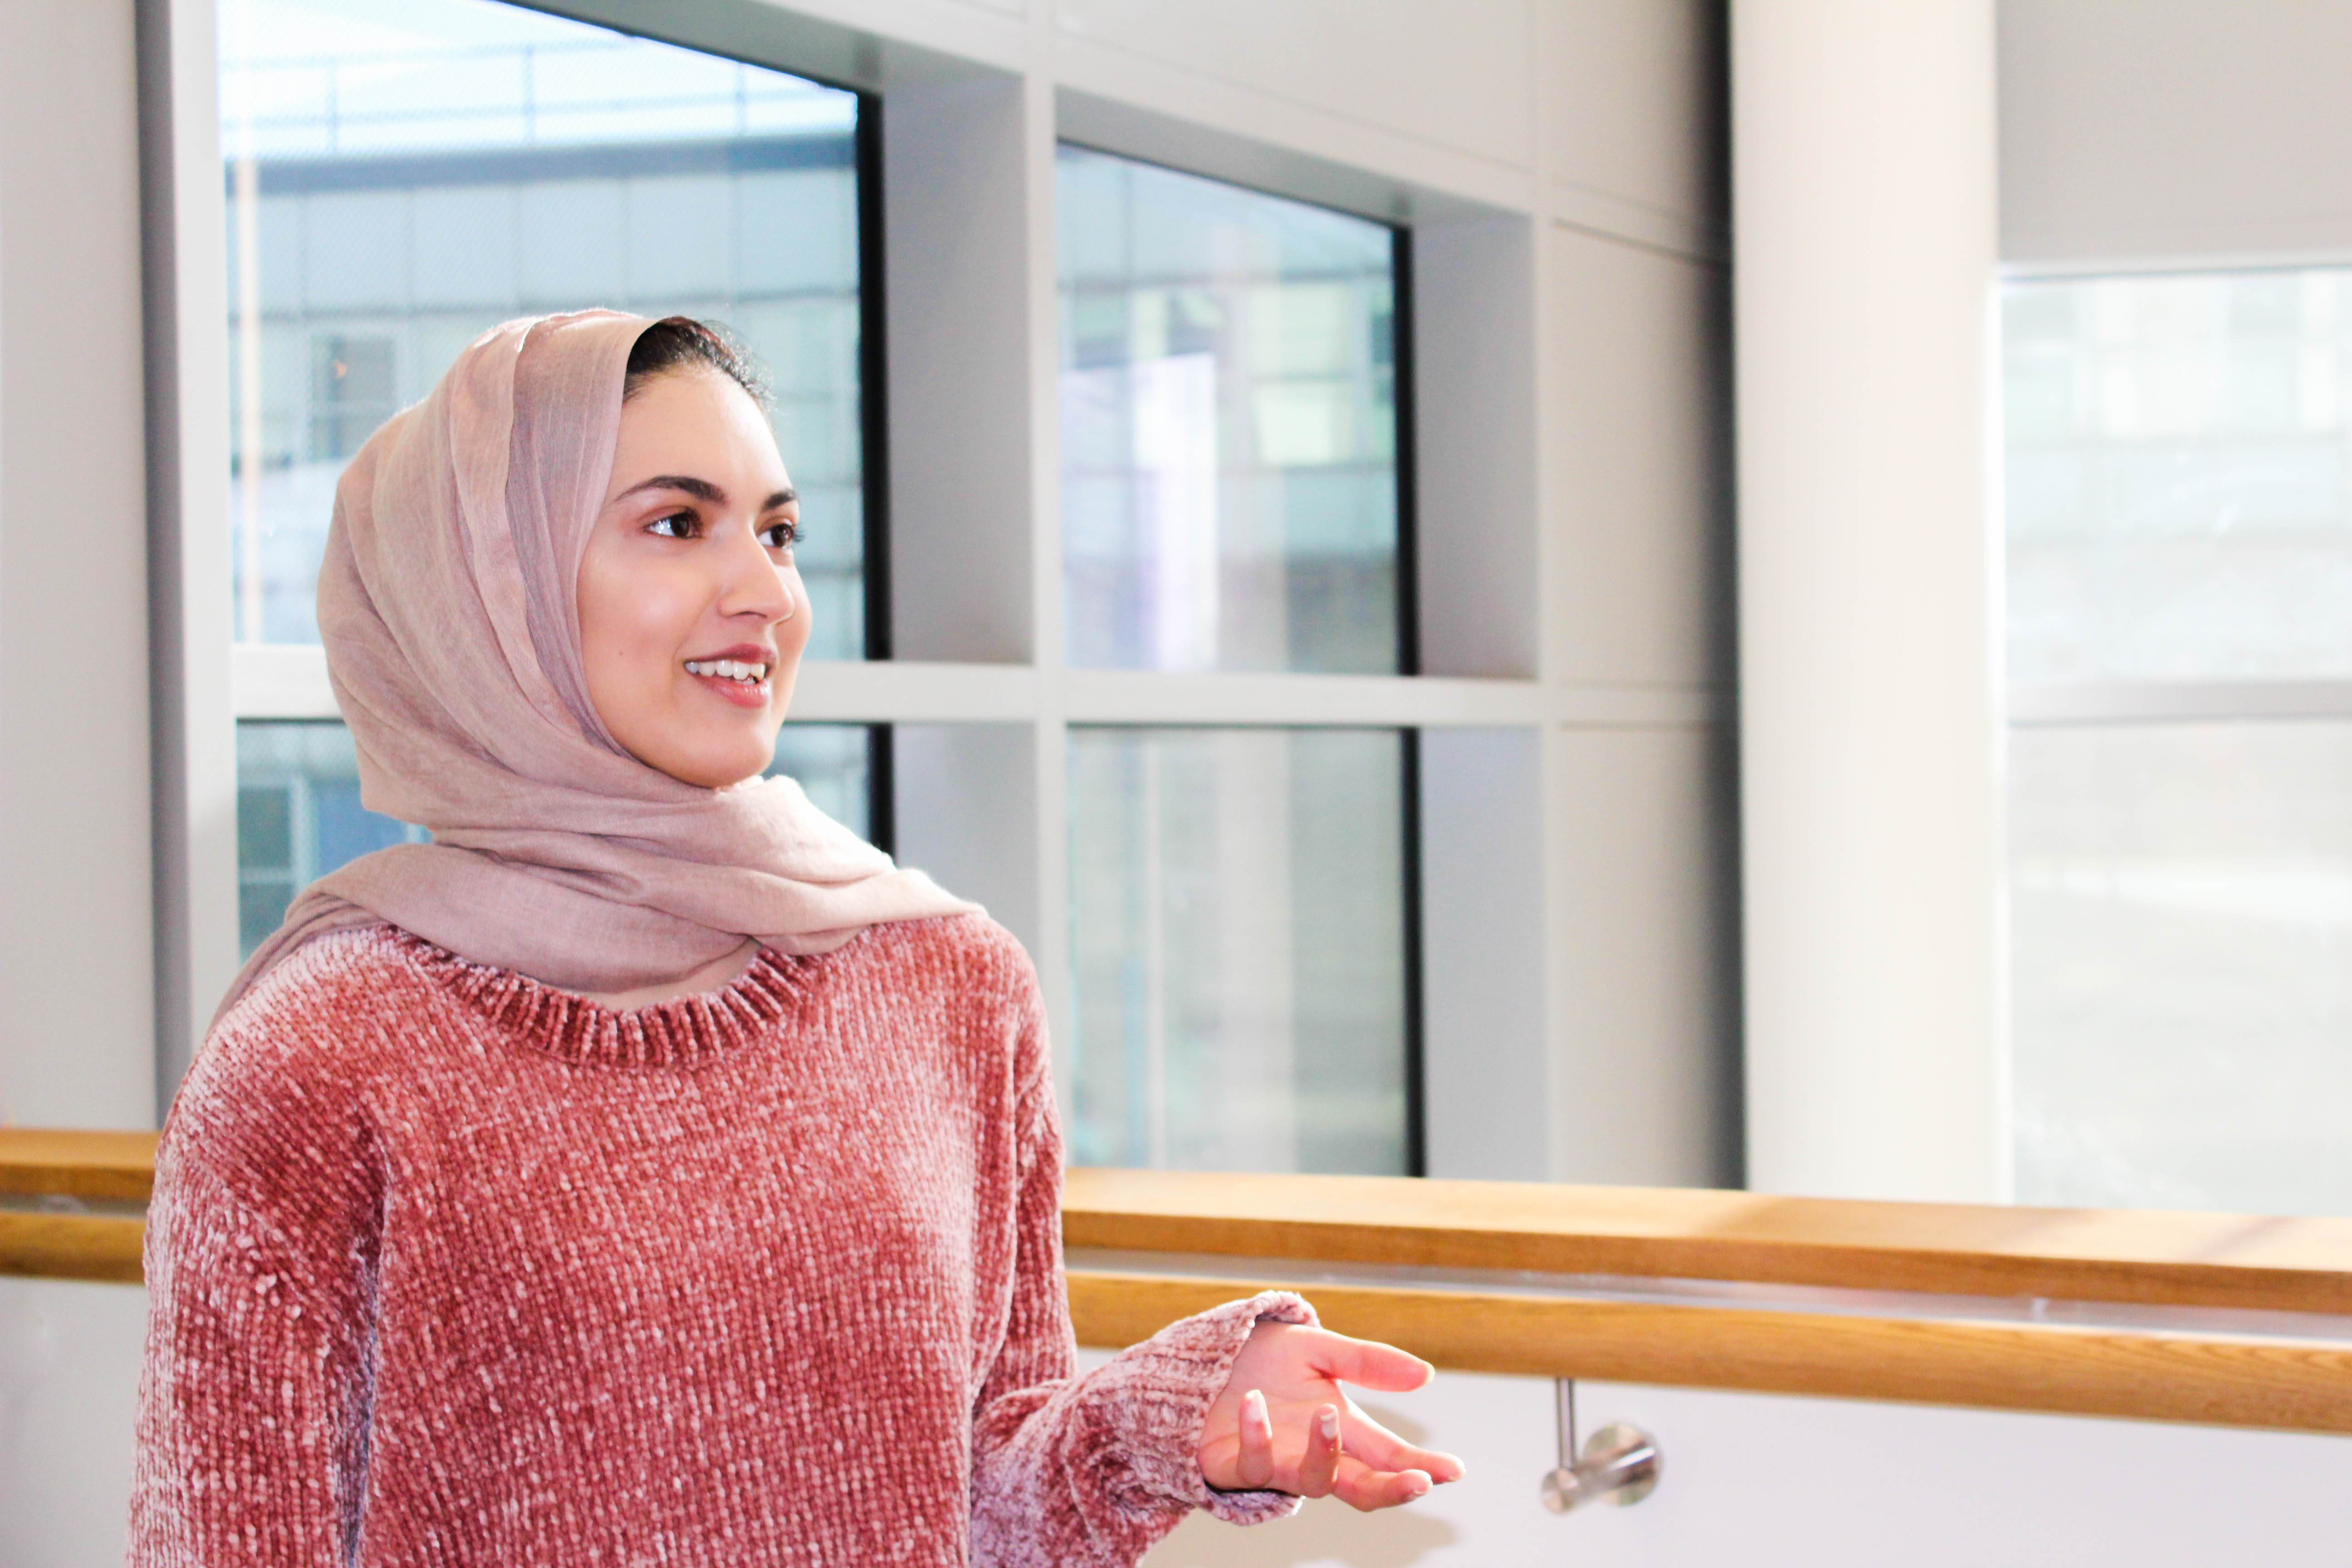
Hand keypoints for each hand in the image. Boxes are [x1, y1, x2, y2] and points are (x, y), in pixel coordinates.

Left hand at [1196, 1321, 1466, 1509]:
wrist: (1198, 1360)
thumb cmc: (1260, 1359)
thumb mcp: (1317, 1349)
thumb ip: (1367, 1362)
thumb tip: (1426, 1375)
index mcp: (1341, 1424)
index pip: (1389, 1453)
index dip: (1422, 1464)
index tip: (1454, 1470)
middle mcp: (1314, 1452)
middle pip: (1362, 1486)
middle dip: (1392, 1488)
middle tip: (1418, 1481)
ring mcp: (1278, 1463)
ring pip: (1314, 1482)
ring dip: (1324, 1453)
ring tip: (1325, 1413)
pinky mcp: (1236, 1466)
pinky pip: (1254, 1463)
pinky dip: (1256, 1434)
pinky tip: (1253, 1404)